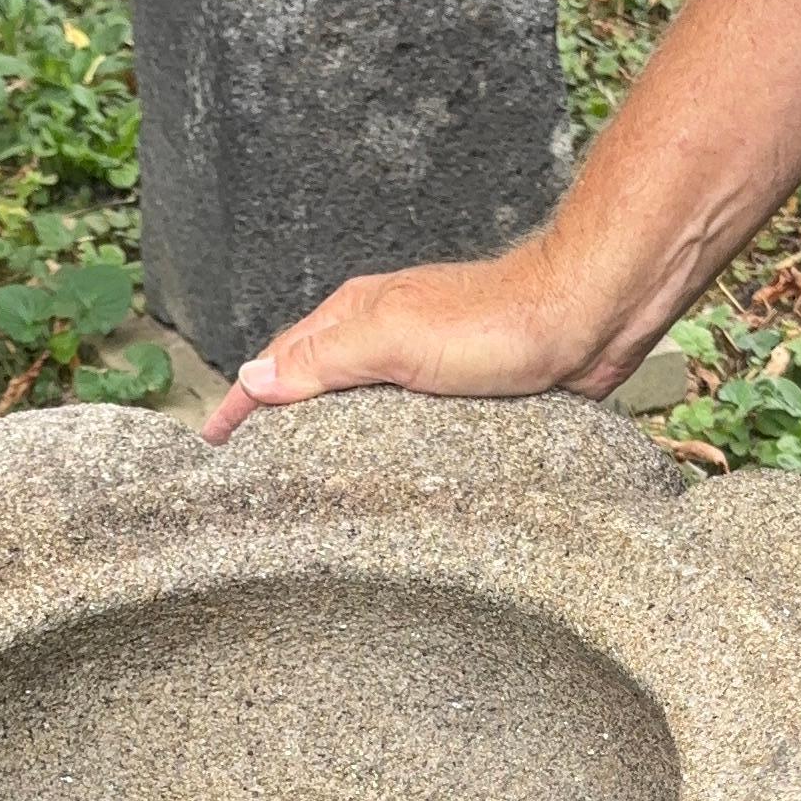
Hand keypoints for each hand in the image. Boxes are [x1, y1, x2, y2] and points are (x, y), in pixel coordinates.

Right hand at [200, 229, 678, 442]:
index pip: (276, 362)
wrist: (588, 318)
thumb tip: (254, 379)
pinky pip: (402, 423)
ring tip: (300, 484)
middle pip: (310, 383)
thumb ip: (324, 360)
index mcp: (355, 316)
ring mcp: (421, 364)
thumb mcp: (396, 339)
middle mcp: (383, 336)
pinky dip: (377, 447)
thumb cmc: (499, 322)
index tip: (212, 443)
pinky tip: (382, 477)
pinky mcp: (461, 392)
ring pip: (355, 406)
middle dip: (273, 420)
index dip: (242, 402)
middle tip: (244, 474)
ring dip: (324, 437)